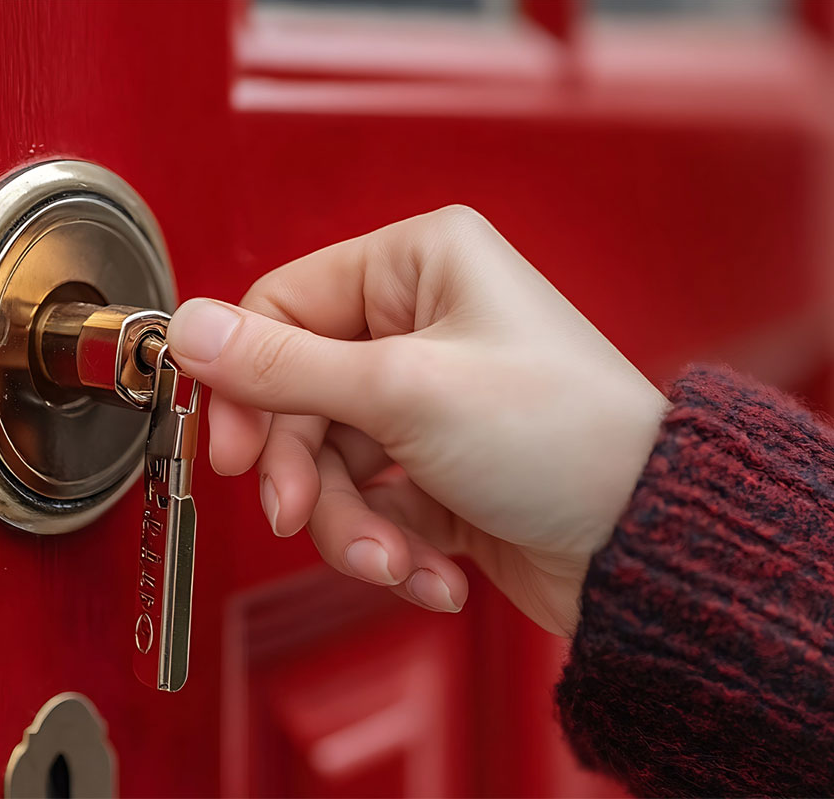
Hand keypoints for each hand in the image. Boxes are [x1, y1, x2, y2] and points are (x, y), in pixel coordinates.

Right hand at [166, 207, 667, 635]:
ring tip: (394, 559)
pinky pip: (372, 505)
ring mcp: (428, 400)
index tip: (229, 448)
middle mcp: (422, 324)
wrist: (648, 545)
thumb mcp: (402, 392)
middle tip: (296, 513)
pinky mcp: (437, 468)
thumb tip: (188, 329)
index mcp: (419, 265)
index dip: (243, 382)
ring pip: (330, 463)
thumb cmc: (563, 437)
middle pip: (299, 397)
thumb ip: (281, 366)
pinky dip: (392, 546)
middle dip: (303, 473)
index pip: (283, 307)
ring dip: (351, 525)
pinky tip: (435, 571)